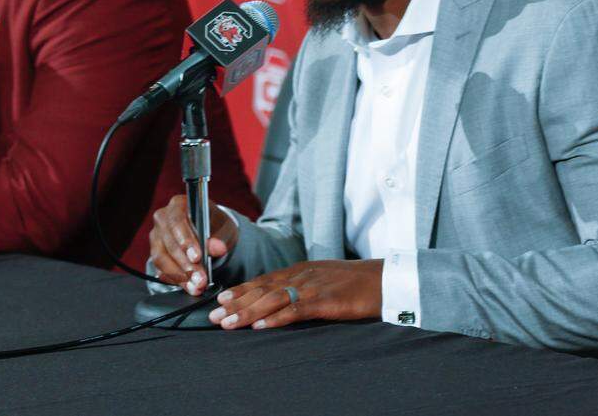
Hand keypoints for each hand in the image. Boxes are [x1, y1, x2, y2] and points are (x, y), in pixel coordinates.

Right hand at [149, 195, 237, 294]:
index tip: (198, 257)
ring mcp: (156, 236)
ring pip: (161, 258)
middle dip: (186, 264)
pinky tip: (189, 286)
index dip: (186, 240)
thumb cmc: (214, 225)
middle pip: (169, 243)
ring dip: (180, 275)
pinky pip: (161, 269)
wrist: (211, 232)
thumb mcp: (222, 228)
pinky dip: (176, 280)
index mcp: (178, 205)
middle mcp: (162, 219)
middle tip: (200, 278)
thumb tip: (218, 248)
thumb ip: (220, 237)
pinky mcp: (156, 253)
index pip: (177, 221)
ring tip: (196, 286)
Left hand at [208, 259, 382, 329]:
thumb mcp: (322, 280)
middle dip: (236, 303)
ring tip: (228, 323)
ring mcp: (312, 287)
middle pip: (262, 289)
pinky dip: (276, 318)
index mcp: (300, 271)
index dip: (241, 291)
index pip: (264, 281)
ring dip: (247, 312)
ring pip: (272, 299)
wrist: (383, 279)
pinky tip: (261, 326)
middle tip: (214, 316)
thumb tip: (282, 301)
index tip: (221, 300)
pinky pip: (295, 310)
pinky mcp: (325, 301)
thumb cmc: (355, 283)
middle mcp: (301, 276)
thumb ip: (302, 288)